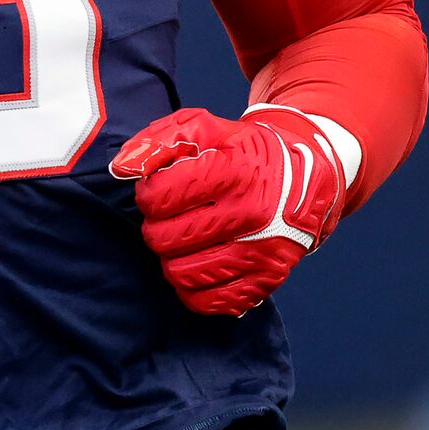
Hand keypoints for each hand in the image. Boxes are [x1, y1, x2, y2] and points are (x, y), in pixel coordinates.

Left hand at [111, 105, 346, 316]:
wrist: (307, 178)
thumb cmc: (246, 153)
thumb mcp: (207, 129)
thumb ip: (159, 140)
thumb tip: (121, 167)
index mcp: (234, 171)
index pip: (159, 196)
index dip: (149, 192)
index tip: (160, 189)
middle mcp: (250, 214)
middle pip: (164, 238)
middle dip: (157, 226)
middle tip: (171, 217)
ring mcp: (260, 250)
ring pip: (181, 273)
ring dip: (172, 257)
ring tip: (184, 239)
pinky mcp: (266, 278)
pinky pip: (209, 300)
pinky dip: (193, 288)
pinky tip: (199, 264)